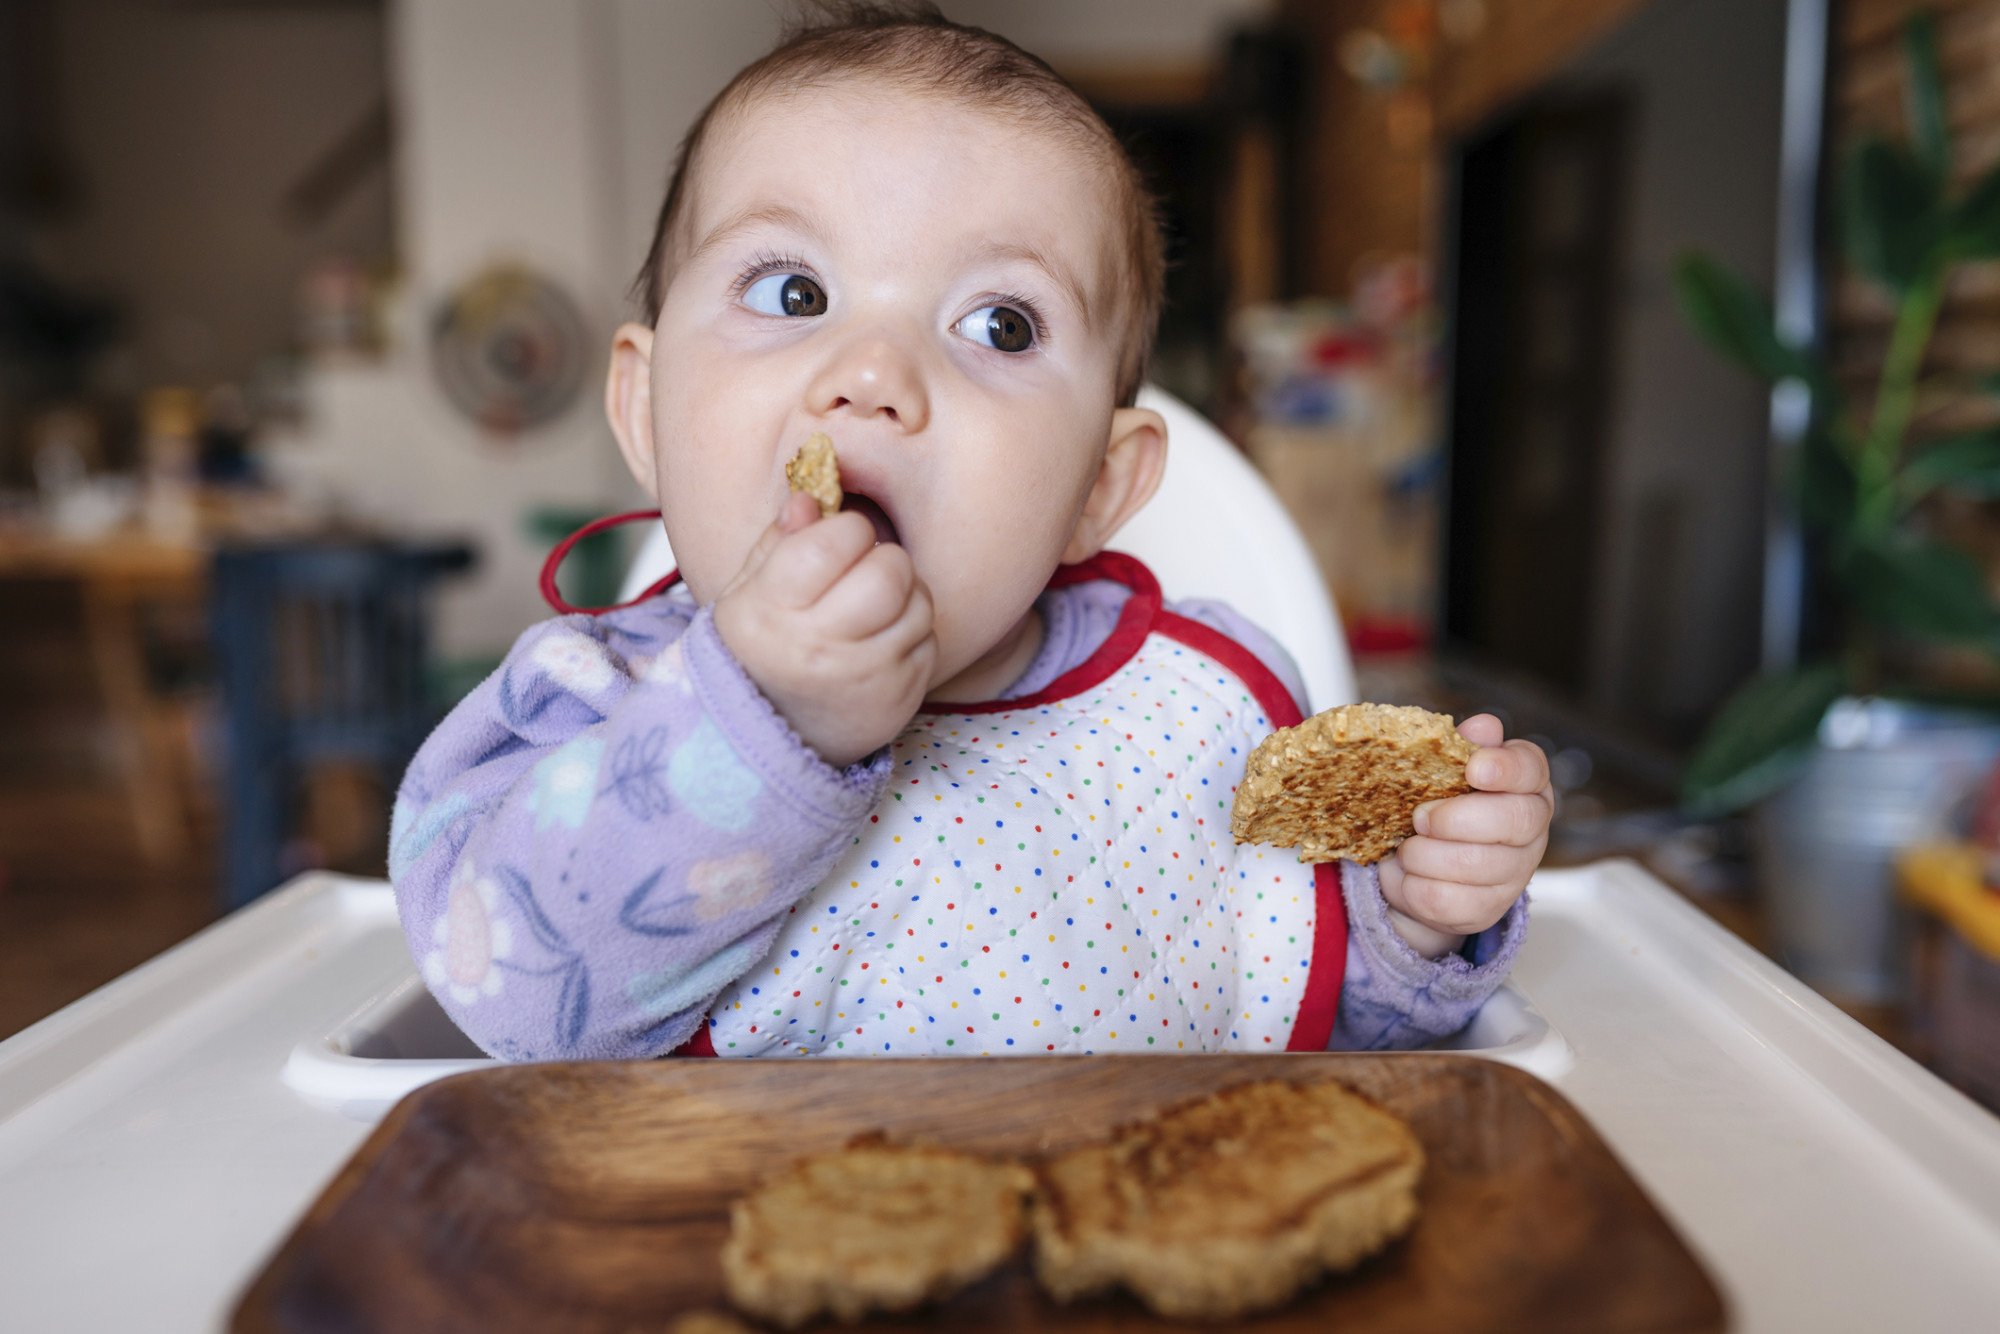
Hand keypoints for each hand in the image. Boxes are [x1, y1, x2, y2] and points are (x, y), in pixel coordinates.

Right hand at [712, 492, 936, 766]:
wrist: (770, 736)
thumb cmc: (762, 649)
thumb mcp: (748, 592)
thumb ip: (778, 541)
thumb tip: (811, 498)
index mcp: (774, 608)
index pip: (838, 539)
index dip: (845, 530)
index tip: (835, 544)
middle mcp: (820, 645)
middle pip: (890, 571)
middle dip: (883, 560)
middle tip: (862, 574)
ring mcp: (865, 676)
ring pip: (919, 604)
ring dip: (904, 597)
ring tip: (873, 609)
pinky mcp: (900, 699)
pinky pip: (929, 642)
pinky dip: (912, 634)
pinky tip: (881, 643)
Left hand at [1376, 714, 1551, 958]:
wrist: (1418, 870)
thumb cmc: (1436, 807)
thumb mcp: (1441, 772)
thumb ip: (1459, 747)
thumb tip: (1483, 726)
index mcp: (1525, 785)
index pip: (1532, 769)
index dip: (1506, 768)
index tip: (1474, 769)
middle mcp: (1531, 829)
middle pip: (1514, 820)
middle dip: (1457, 818)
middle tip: (1420, 816)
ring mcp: (1514, 874)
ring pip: (1474, 864)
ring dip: (1424, 854)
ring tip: (1407, 846)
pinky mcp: (1486, 910)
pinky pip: (1446, 900)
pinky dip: (1414, 887)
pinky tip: (1409, 875)